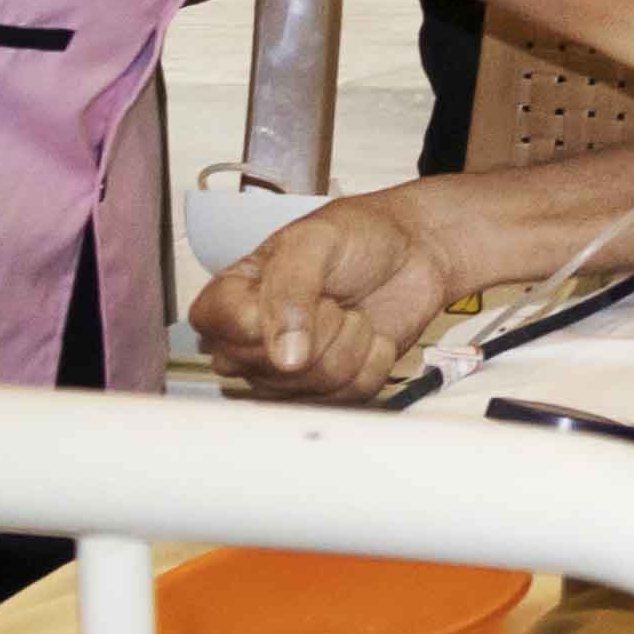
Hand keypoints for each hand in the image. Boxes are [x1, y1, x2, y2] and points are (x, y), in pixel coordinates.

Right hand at [193, 193, 474, 403]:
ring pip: (314, 386)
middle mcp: (248, 344)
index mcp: (228, 300)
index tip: (307, 292)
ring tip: (353, 312)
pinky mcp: (326, 390)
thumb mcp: (314, 241)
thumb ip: (289, 290)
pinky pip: (350, 396)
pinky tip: (371, 334)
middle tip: (334, 297)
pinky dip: (374, 361)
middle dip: (324, 328)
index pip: (222, 330)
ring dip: (353, 343)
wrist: (410, 250)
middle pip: (273, 367)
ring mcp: (284, 373)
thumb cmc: (356, 237)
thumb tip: (283, 358)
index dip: (273, 317)